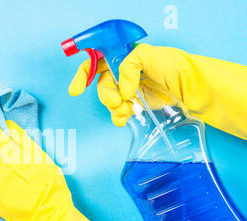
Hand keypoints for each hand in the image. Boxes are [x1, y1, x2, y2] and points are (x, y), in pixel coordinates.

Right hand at [68, 43, 246, 138]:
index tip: (76, 89)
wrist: (191, 89)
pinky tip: (122, 119)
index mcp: (123, 55)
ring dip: (112, 107)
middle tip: (118, 101)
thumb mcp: (149, 55)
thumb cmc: (176, 66)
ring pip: (109, 99)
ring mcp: (128, 88)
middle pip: (100, 83)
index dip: (83, 74)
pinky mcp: (135, 103)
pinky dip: (118, 116)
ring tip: (124, 111)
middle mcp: (123, 71)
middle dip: (105, 95)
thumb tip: (122, 90)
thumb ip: (127, 66)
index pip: (96, 60)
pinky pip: (118, 111)